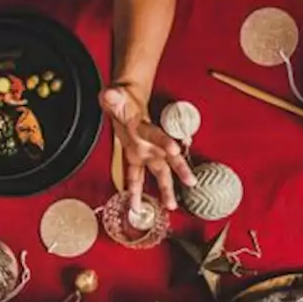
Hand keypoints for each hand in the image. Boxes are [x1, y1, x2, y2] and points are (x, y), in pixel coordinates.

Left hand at [99, 85, 194, 213]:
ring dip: (166, 189)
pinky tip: (136, 207)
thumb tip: (111, 95)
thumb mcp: (115, 96)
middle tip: (191, 181)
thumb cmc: (122, 100)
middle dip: (180, 170)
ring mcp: (145, 152)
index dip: (165, 142)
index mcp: (145, 127)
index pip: (157, 135)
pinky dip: (136, 193)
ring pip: (160, 173)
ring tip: (171, 206)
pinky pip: (137, 178)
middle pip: (169, 157)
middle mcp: (150, 142)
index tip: (175, 149)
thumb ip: (113, 97)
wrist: (127, 102)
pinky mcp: (136, 159)